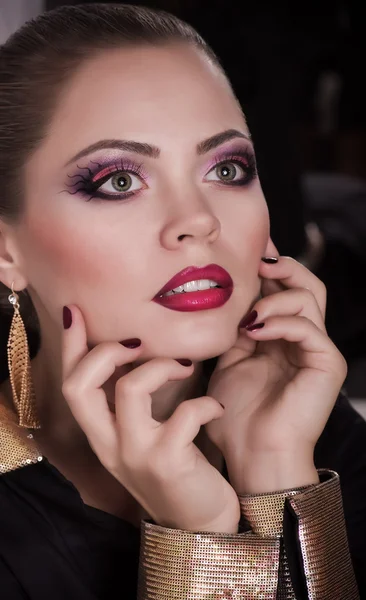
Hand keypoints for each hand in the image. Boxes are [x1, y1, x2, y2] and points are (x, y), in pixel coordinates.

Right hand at [61, 305, 239, 532]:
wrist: (200, 525)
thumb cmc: (175, 470)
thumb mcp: (142, 437)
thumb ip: (132, 403)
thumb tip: (140, 351)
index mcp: (102, 435)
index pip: (71, 385)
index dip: (71, 347)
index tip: (75, 312)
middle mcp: (109, 445)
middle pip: (80, 386)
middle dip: (105, 351)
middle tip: (138, 343)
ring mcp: (136, 454)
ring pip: (129, 389)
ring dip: (160, 366)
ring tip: (184, 366)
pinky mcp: (169, 462)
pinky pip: (183, 415)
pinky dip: (205, 403)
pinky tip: (216, 407)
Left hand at [205, 256, 346, 493]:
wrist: (254, 455)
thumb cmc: (237, 417)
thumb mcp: (228, 363)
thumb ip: (234, 330)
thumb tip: (230, 299)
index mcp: (281, 338)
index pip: (283, 291)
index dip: (267, 269)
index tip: (244, 253)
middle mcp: (302, 339)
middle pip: (305, 284)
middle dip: (280, 267)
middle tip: (256, 262)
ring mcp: (317, 350)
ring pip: (309, 297)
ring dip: (275, 298)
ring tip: (248, 316)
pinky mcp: (327, 363)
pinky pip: (308, 327)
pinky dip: (281, 322)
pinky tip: (255, 330)